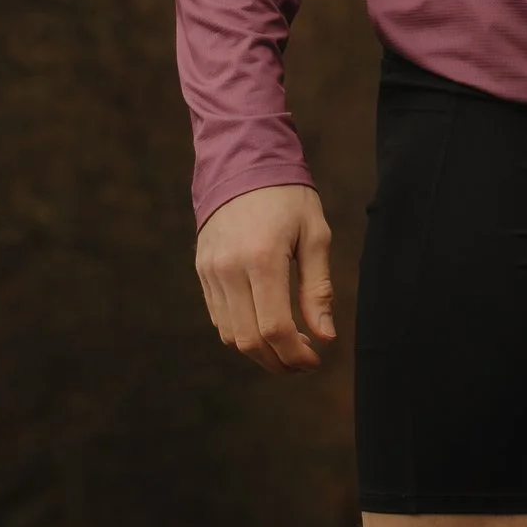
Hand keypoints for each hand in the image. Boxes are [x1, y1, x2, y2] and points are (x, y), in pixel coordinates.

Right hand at [195, 183, 335, 373]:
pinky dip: (242, 332)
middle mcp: (229, 269)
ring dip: (260, 352)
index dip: (296, 355)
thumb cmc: (288, 197)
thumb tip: (325, 337)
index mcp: (262, 259)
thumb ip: (318, 289)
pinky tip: (266, 326)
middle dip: (279, 362)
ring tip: (288, 347)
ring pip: (230, 334)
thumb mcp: (315, 236)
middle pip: (249, 340)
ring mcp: (210, 271)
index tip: (316, 361)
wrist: (242, 162)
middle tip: (304, 363)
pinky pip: (219, 317)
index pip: (275, 328)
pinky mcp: (202, 270)